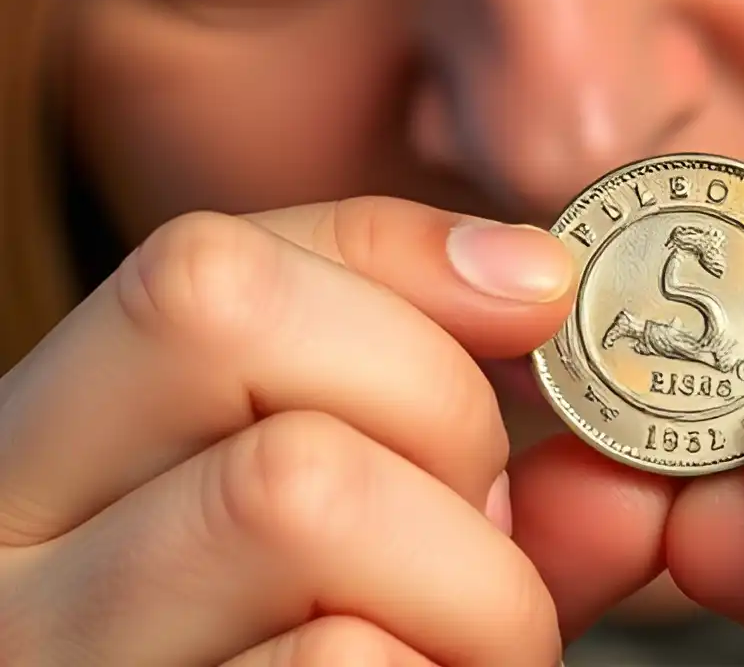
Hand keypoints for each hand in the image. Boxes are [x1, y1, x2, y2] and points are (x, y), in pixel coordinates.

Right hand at [0, 198, 667, 665]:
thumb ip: (423, 424)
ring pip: (296, 487)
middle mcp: (4, 560)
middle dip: (438, 407)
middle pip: (232, 329)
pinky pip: (338, 665)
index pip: (202, 268)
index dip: (400, 262)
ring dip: (472, 574)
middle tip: (490, 520)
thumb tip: (544, 308)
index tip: (538, 298)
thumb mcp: (313, 525)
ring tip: (483, 642)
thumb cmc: (288, 666)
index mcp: (41, 463)